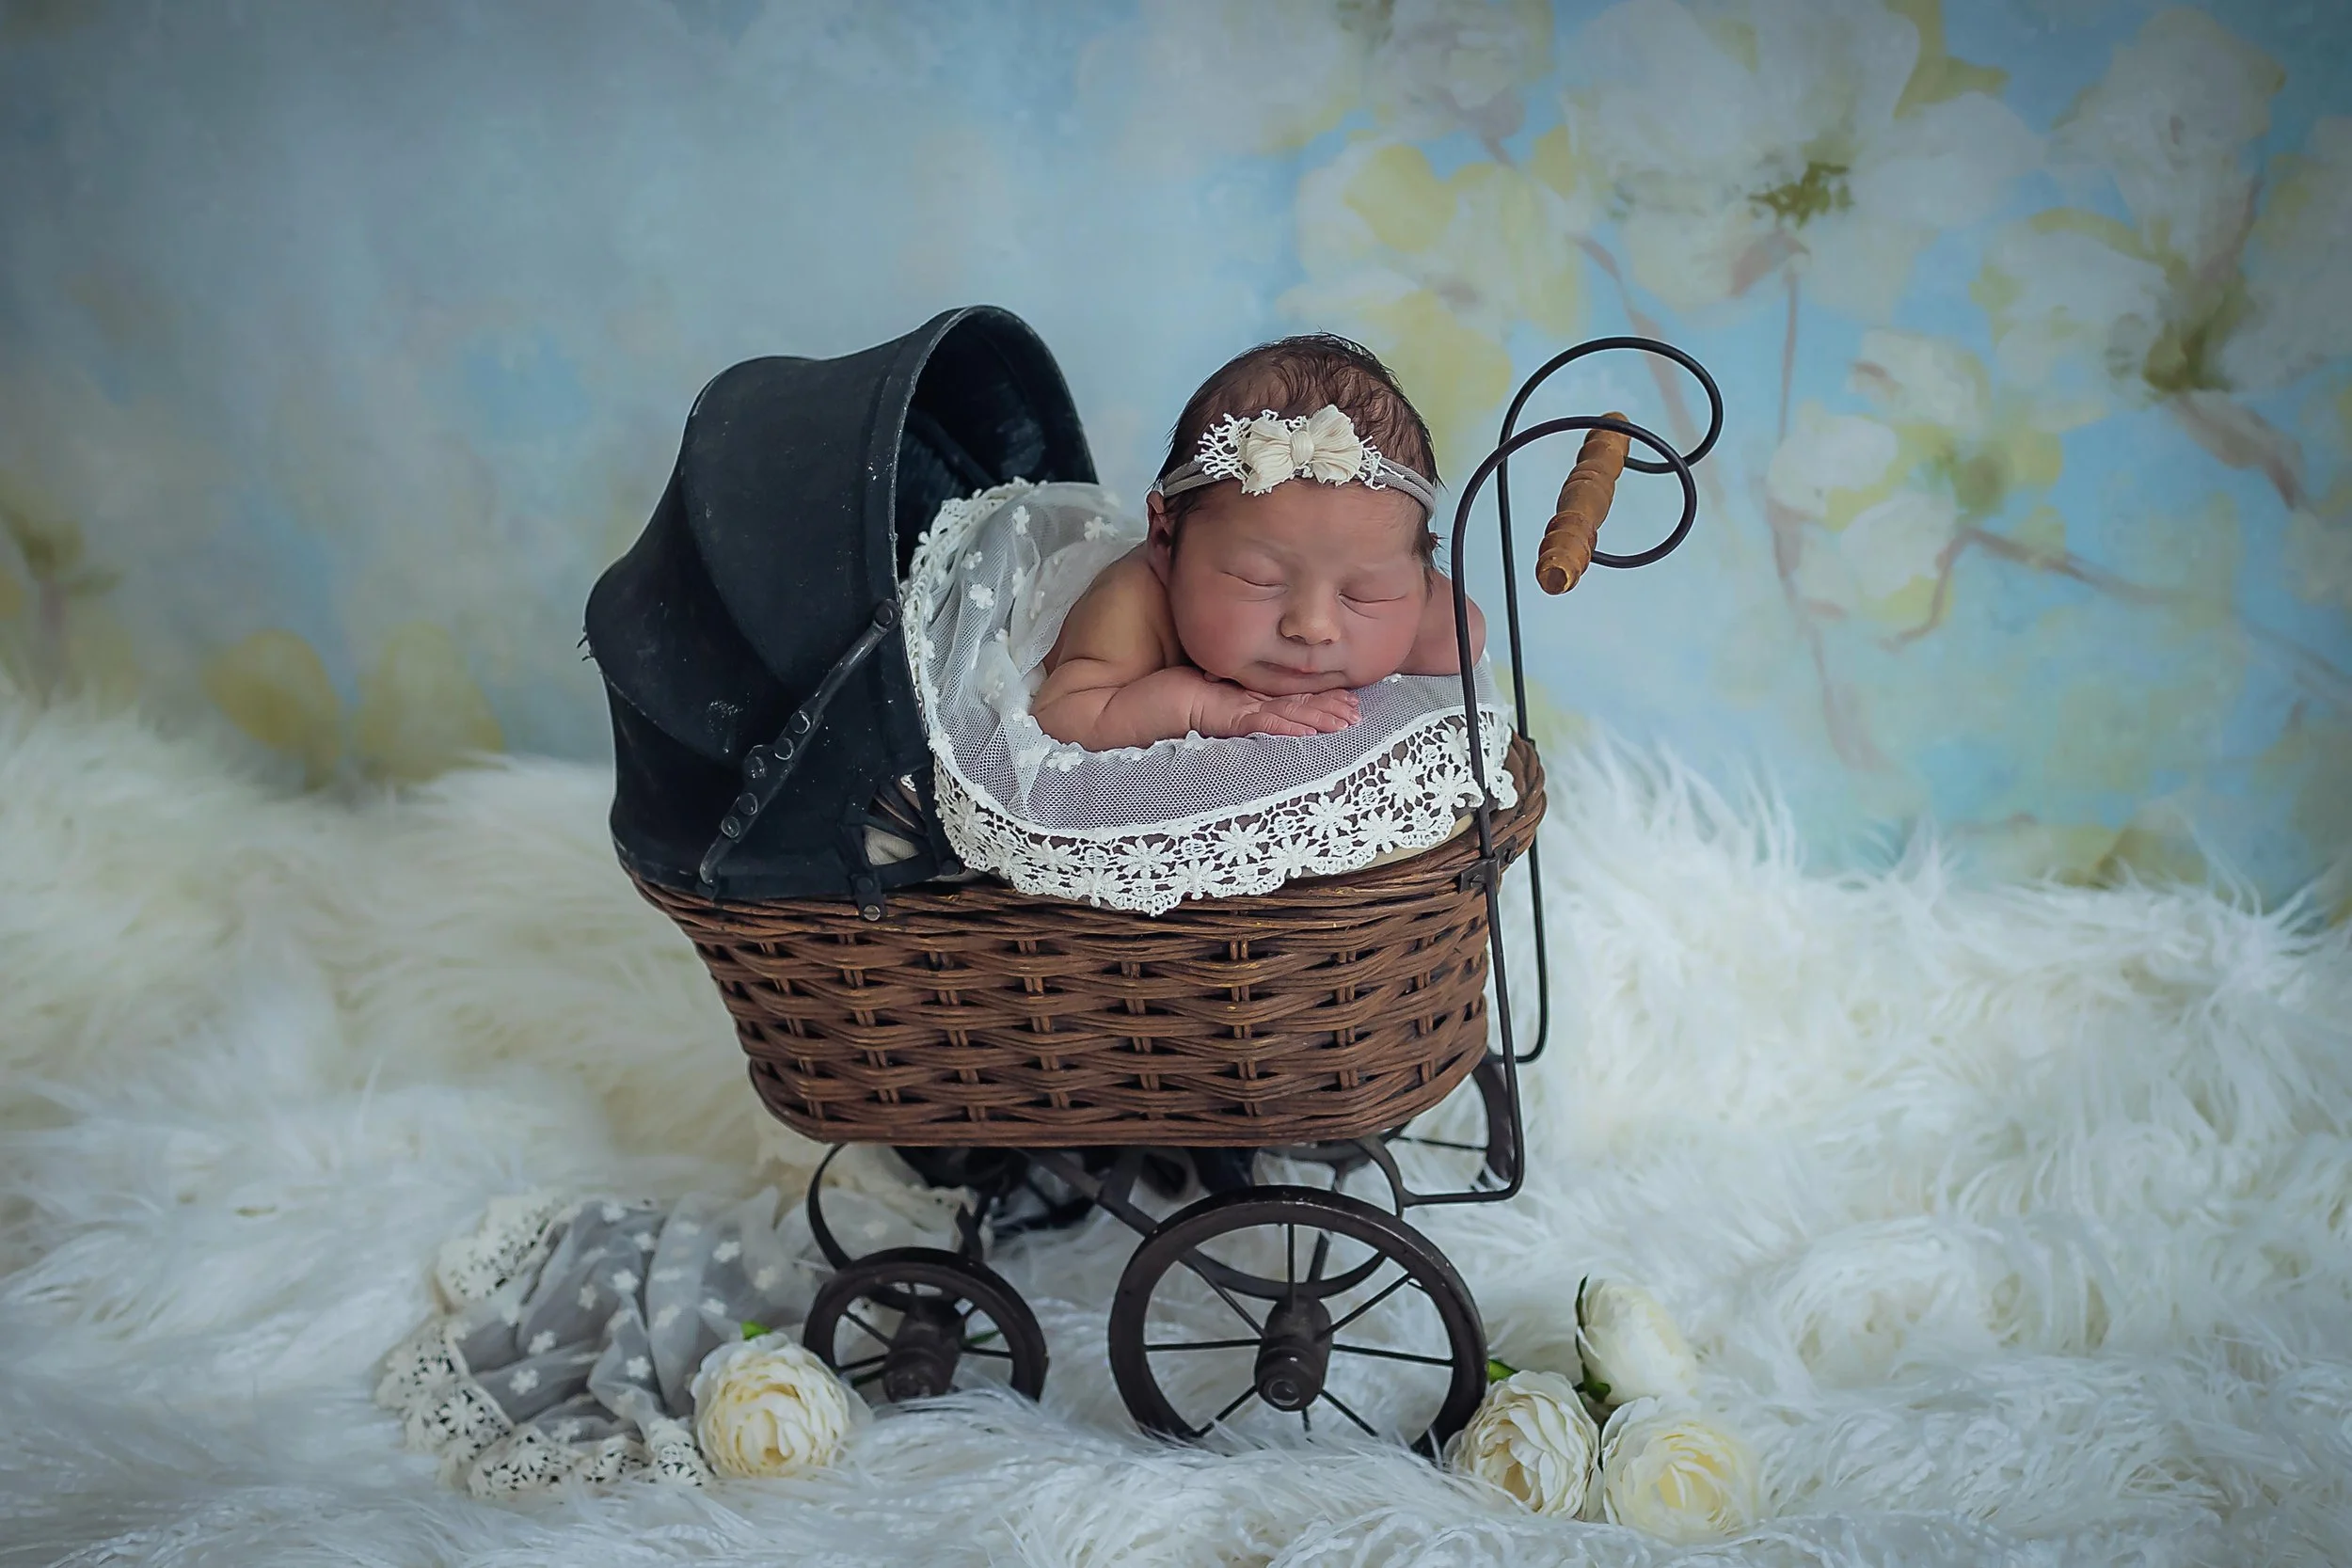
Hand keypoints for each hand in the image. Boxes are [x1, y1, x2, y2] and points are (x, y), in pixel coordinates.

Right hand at [1198, 681, 1358, 737]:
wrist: (1159, 702)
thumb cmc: (1187, 704)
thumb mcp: (1227, 712)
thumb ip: (1250, 713)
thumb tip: (1283, 722)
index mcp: (1257, 698)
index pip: (1298, 698)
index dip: (1326, 699)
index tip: (1351, 702)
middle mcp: (1256, 700)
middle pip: (1301, 702)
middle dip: (1332, 708)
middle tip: (1358, 713)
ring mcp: (1246, 707)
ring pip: (1291, 711)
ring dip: (1320, 718)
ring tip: (1345, 724)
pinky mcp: (1234, 718)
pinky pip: (1265, 723)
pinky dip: (1288, 728)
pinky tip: (1308, 733)